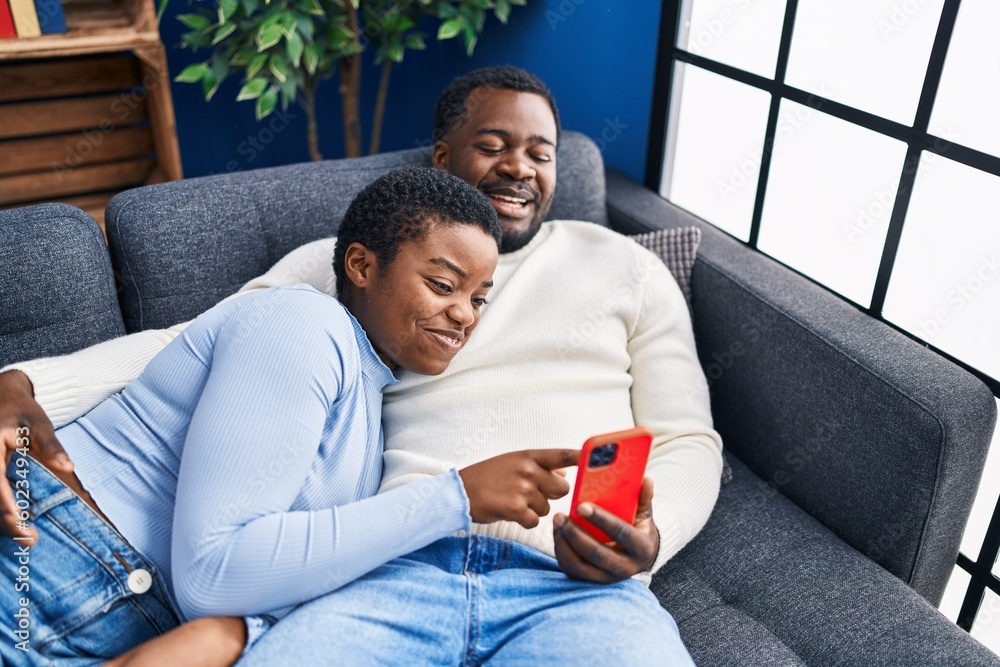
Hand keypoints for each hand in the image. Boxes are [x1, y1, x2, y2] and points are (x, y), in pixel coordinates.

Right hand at [0, 370, 72, 544]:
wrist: (2, 394)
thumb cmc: (21, 410)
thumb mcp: (38, 424)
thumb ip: (50, 446)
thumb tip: (68, 466)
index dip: (8, 509)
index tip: (23, 527)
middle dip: (6, 522)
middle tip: (30, 540)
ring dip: (2, 520)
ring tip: (25, 537)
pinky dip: (2, 508)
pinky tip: (15, 521)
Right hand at [459, 449, 578, 528]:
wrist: (459, 492)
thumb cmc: (486, 478)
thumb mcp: (512, 463)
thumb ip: (538, 466)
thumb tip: (564, 470)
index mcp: (528, 456)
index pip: (561, 455)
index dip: (582, 457)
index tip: (601, 457)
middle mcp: (527, 469)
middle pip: (561, 488)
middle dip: (551, 495)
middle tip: (530, 494)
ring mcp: (522, 488)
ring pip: (547, 507)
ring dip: (534, 509)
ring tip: (513, 502)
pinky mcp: (515, 508)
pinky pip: (534, 520)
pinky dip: (524, 520)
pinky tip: (510, 512)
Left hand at [553, 476, 658, 582]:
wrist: (637, 558)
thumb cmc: (638, 530)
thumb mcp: (644, 515)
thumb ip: (643, 498)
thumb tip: (645, 480)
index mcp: (642, 549)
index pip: (621, 533)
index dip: (601, 520)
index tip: (582, 506)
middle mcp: (625, 568)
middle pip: (597, 554)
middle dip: (576, 534)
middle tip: (560, 515)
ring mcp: (607, 578)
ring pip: (580, 566)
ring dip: (564, 543)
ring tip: (557, 522)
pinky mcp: (591, 581)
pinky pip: (572, 569)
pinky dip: (561, 551)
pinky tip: (557, 533)